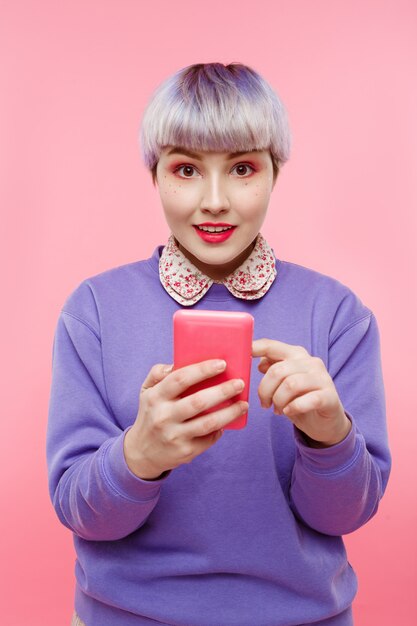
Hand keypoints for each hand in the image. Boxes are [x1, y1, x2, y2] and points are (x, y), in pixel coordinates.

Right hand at [123, 360, 247, 478]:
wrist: (142, 452)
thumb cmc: (151, 414)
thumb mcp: (146, 391)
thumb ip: (158, 373)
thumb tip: (177, 362)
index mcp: (156, 397)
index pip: (180, 379)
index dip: (203, 370)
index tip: (222, 363)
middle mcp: (164, 417)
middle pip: (198, 401)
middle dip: (223, 391)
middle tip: (240, 383)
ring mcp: (175, 436)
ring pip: (209, 423)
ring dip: (230, 412)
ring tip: (244, 404)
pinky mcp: (185, 452)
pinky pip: (209, 438)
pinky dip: (221, 429)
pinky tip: (228, 421)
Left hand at [252, 338, 351, 446]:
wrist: (326, 420)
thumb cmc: (300, 398)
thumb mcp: (284, 383)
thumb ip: (273, 370)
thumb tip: (259, 363)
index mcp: (296, 354)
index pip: (271, 346)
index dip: (255, 348)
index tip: (243, 353)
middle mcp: (311, 362)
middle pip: (278, 370)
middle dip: (265, 390)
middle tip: (264, 404)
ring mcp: (322, 378)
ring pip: (290, 385)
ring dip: (278, 400)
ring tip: (277, 410)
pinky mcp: (329, 397)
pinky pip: (307, 400)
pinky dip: (293, 407)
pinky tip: (289, 411)